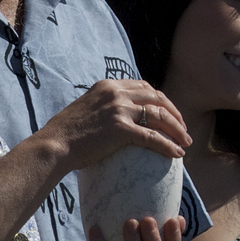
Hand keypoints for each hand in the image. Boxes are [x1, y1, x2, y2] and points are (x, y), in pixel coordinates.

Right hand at [38, 80, 189, 173]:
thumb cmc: (64, 134)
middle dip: (174, 113)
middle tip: (182, 128)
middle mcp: (115, 93)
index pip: (143, 86)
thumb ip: (102, 107)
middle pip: (157, 98)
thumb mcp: (85, 109)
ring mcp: (119, 109)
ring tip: (185, 142)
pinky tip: (177, 154)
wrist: (54, 144)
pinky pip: (153, 137)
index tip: (168, 113)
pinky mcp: (120, 128)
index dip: (160, 100)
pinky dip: (168, 145)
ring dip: (177, 129)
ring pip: (160, 115)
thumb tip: (114, 120)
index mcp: (107, 86)